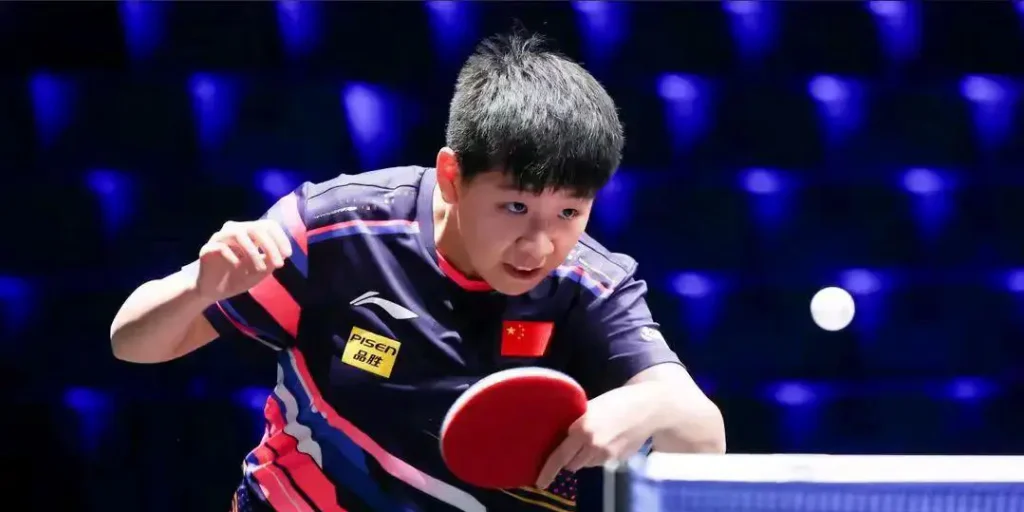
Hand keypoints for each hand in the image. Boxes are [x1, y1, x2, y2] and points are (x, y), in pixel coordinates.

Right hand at [193, 220, 292, 301]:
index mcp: (249, 232)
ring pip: (238, 234)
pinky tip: (238, 267)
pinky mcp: (207, 248)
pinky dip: (233, 256)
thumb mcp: (261, 270)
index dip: (280, 237)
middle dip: (270, 246)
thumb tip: (283, 253)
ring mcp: (220, 238)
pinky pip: (221, 247)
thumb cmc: (239, 277)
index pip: (267, 225)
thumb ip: (271, 260)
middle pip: (255, 228)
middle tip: (279, 264)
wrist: (213, 291)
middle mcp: (234, 230)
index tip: (287, 255)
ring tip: (261, 269)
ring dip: (253, 252)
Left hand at [535, 383, 660, 488]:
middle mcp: (592, 444)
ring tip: (594, 439)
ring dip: (584, 457)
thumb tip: (563, 436)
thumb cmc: (618, 400)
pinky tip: (608, 441)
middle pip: (571, 464)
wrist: (649, 408)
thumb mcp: (591, 406)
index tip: (540, 482)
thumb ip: (577, 421)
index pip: (559, 456)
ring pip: (585, 464)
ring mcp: (606, 454)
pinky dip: (598, 456)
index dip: (548, 470)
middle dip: (568, 458)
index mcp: (582, 428)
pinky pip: (600, 463)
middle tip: (573, 445)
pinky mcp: (617, 459)